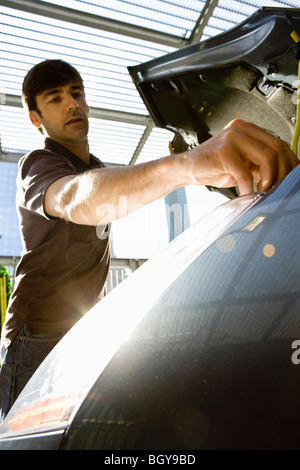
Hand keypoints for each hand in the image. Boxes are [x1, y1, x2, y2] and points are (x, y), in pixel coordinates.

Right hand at [184, 119, 298, 194]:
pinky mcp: (224, 151)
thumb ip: (260, 166)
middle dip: (283, 172)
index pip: (278, 143)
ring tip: (263, 192)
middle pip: (277, 148)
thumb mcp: (243, 166)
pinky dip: (248, 188)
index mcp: (248, 129)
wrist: (186, 169)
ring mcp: (232, 137)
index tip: (291, 180)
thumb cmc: (214, 168)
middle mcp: (242, 128)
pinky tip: (247, 195)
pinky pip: (245, 173)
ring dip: (270, 179)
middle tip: (279, 189)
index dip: (289, 163)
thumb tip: (284, 177)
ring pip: (266, 157)